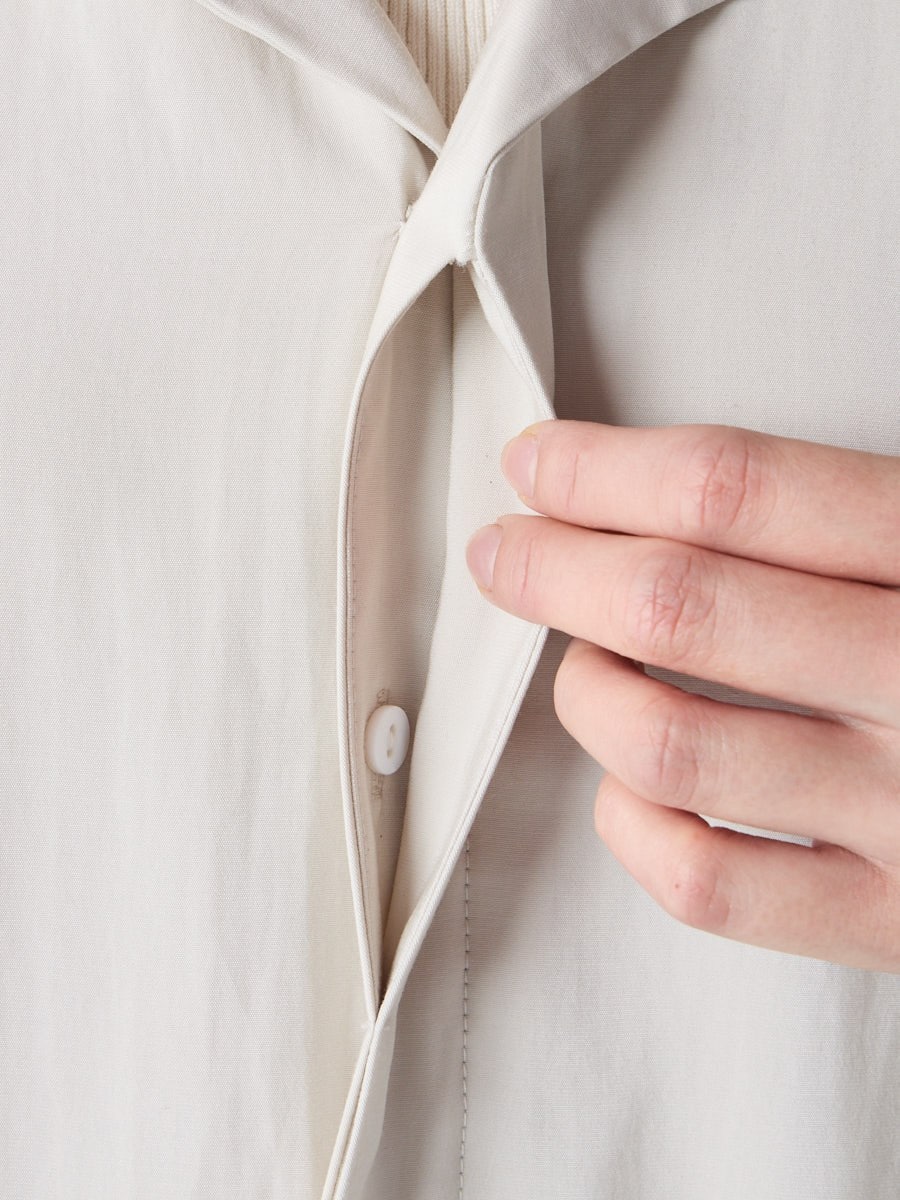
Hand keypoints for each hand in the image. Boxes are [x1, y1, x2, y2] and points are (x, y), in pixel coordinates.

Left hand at [464, 421, 899, 971]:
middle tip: (507, 550)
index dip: (610, 471)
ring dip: (587, 692)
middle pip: (682, 605)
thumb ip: (858, 516)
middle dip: (559, 566)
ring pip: (666, 743)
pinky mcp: (892, 921)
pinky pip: (705, 881)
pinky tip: (630, 787)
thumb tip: (654, 487)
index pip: (742, 491)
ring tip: (584, 665)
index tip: (537, 463)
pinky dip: (630, 824)